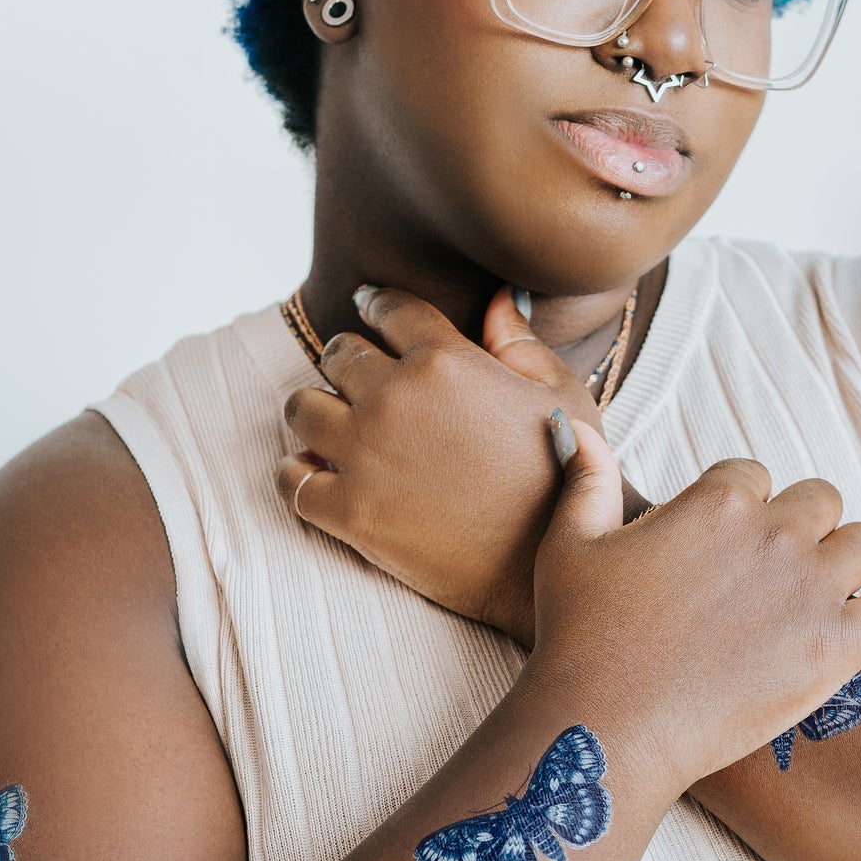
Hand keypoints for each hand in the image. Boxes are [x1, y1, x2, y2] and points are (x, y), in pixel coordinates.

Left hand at [275, 284, 628, 643]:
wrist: (548, 565)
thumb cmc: (568, 478)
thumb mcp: (564, 397)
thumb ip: (521, 342)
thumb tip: (502, 295)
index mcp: (445, 359)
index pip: (388, 308)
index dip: (378, 305)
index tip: (371, 309)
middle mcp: (395, 397)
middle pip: (338, 353)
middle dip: (347, 360)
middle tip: (358, 379)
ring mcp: (365, 455)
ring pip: (300, 408)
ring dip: (313, 412)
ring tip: (331, 427)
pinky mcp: (350, 512)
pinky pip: (291, 480)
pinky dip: (295, 474)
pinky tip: (313, 474)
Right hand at [529, 412, 860, 791]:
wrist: (608, 725)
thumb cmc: (580, 637)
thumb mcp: (570, 546)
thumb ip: (587, 481)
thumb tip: (579, 428)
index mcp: (716, 502)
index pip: (754, 476)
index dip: (740, 508)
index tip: (723, 547)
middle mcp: (773, 534)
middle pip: (819, 500)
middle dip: (800, 528)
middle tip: (770, 575)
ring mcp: (811, 589)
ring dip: (844, 562)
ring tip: (816, 596)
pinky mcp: (837, 646)